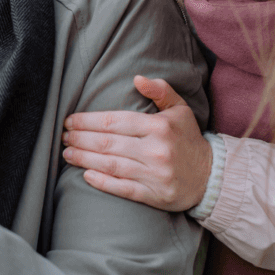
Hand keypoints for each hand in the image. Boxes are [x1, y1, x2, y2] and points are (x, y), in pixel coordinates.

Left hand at [61, 75, 210, 211]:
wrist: (211, 176)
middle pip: (108, 143)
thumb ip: (160, 90)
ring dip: (84, 158)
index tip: (69, 120)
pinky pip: (123, 189)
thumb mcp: (180, 109)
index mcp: (159, 127)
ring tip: (67, 152)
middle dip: (80, 138)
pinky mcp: (154, 196)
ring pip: (111, 165)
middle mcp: (156, 150)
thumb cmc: (188, 138)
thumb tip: (137, 78)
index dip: (88, 121)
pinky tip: (85, 174)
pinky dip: (102, 182)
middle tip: (63, 136)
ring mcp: (155, 175)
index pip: (114, 122)